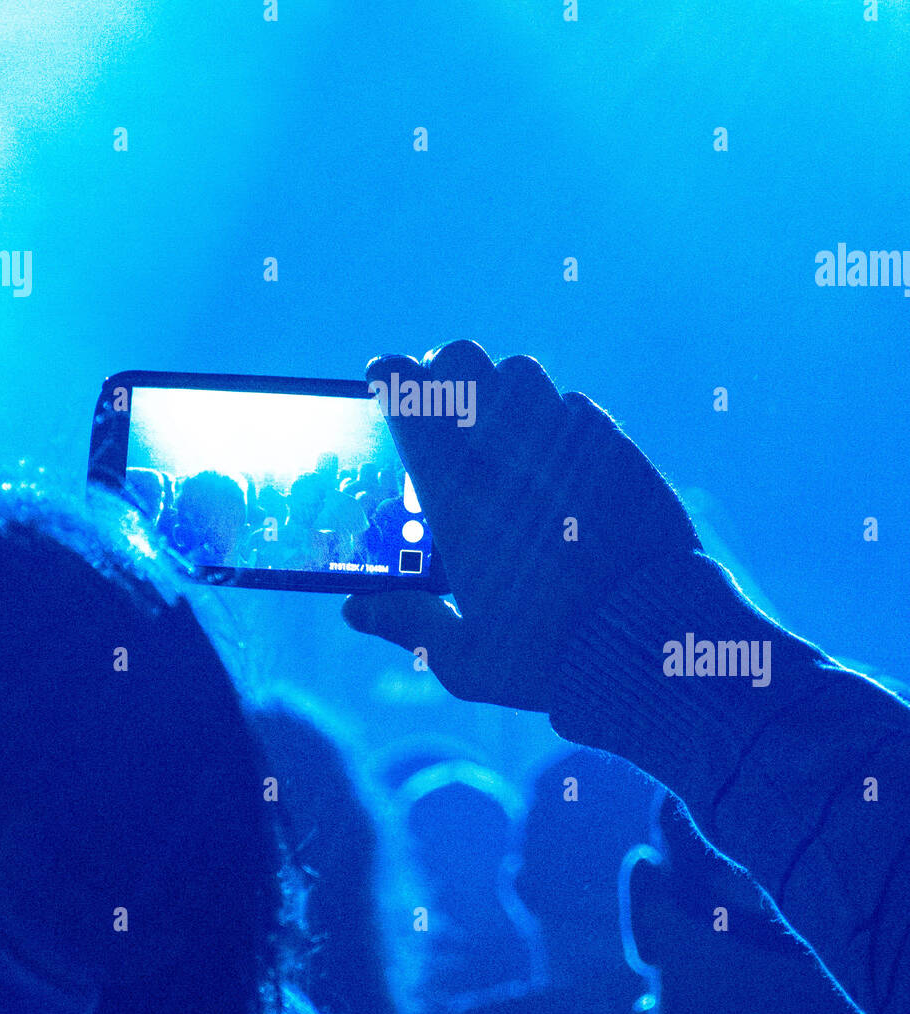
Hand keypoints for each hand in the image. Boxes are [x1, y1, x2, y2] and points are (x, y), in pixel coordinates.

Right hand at [342, 341, 699, 711]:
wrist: (658, 643)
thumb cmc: (552, 656)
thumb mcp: (464, 656)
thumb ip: (406, 622)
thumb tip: (355, 610)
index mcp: (454, 488)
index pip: (405, 386)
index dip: (391, 377)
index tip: (389, 387)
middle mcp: (507, 448)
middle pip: (461, 357)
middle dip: (446, 373)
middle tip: (448, 411)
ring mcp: (566, 440)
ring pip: (521, 371)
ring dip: (503, 391)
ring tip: (505, 433)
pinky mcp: (618, 446)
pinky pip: (577, 405)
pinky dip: (560, 421)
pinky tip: (560, 461)